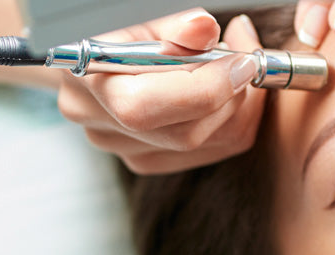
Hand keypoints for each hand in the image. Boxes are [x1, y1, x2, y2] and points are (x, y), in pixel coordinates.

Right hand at [55, 9, 266, 174]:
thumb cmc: (123, 32)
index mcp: (88, 80)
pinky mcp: (146, 159)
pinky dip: (227, 122)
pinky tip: (224, 92)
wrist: (102, 56)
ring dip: (235, 108)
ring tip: (232, 68)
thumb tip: (203, 30)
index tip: (242, 62)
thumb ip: (176, 26)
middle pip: (184, 134)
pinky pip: (205, 152)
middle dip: (230, 97)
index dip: (205, 88)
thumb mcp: (145, 16)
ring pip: (203, 145)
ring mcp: (122, 149)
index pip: (147, 107)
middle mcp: (101, 124)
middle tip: (245, 60)